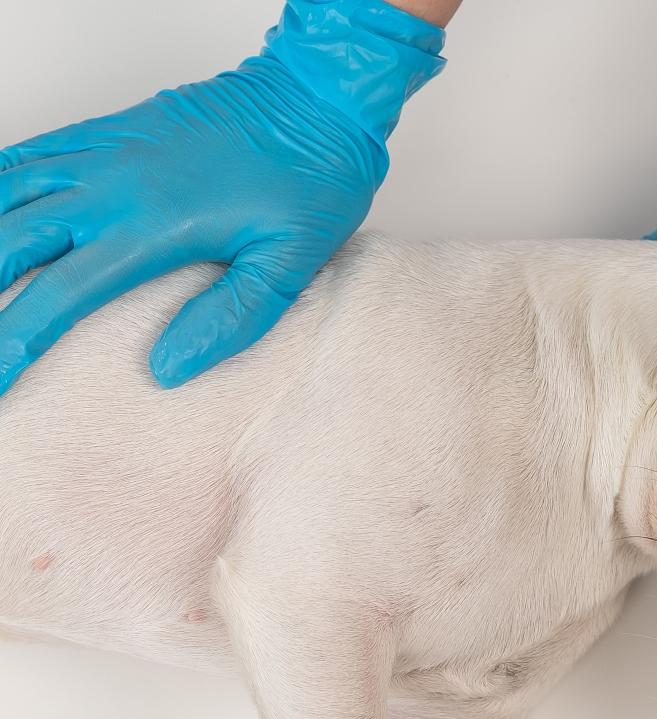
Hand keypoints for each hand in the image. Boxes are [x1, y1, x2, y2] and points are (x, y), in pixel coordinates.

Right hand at [0, 2, 444, 392]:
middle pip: (16, 238)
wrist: (320, 95)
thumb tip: (165, 368)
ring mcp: (109, 150)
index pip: (61, 293)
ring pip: (13, 190)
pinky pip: (35, 152)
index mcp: (153, 224)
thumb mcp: (289, 262)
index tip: (0, 379)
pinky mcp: (114, 130)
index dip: (18, 339)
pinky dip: (1, 181)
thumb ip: (228, 318)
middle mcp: (116, 182)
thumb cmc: (314, 177)